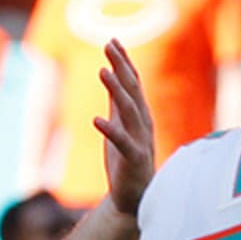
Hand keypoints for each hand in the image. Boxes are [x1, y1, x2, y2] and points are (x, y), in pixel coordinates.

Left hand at [93, 38, 153, 216]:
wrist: (134, 198)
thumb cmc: (126, 161)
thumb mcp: (120, 125)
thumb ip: (117, 102)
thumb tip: (111, 75)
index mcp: (139, 115)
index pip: (133, 82)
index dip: (123, 62)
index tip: (112, 40)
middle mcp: (143, 123)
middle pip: (133, 89)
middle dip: (121, 65)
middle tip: (109, 44)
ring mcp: (140, 140)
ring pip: (130, 110)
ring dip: (116, 90)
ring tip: (102, 72)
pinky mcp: (134, 159)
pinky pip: (123, 142)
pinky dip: (111, 130)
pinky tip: (97, 119)